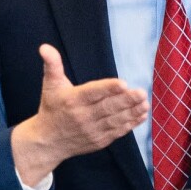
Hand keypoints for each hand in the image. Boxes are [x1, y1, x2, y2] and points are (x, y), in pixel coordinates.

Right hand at [11, 44, 148, 185]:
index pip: (92, 93)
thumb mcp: (50, 85)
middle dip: (126, 100)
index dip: (108, 88)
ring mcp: (92, 130)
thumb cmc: (51, 108)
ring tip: (145, 103)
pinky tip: (142, 115)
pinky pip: (117, 132)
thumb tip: (45, 47)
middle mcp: (83, 117)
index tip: (123, 83)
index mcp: (72, 100)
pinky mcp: (99, 141)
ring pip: (115, 120)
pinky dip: (130, 124)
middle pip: (107, 107)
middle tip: (141, 92)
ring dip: (132, 112)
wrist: (48, 142)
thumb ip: (52, 65)